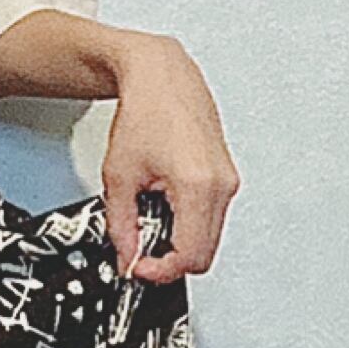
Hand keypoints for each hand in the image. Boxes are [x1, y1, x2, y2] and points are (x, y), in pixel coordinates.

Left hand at [98, 33, 240, 281]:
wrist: (162, 76)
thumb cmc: (144, 112)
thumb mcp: (119, 178)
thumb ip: (121, 227)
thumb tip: (126, 258)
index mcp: (198, 185)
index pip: (189, 256)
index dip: (160, 271)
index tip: (138, 268)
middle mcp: (222, 185)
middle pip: (204, 254)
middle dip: (169, 259)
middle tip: (140, 249)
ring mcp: (229, 181)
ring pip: (209, 239)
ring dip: (178, 240)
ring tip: (149, 217)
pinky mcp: (227, 177)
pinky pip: (211, 218)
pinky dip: (187, 223)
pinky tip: (164, 205)